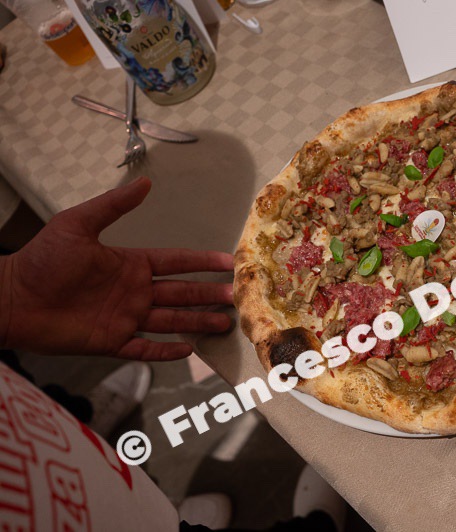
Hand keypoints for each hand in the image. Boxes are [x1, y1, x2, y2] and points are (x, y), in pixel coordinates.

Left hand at [0, 177, 233, 360]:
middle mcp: (134, 292)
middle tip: (236, 296)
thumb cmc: (41, 259)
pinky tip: (187, 350)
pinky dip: (165, 351)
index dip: (202, 262)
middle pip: (181, 294)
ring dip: (197, 322)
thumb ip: (114, 205)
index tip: (228, 261)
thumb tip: (146, 182)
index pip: (176, 262)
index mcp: (130, 264)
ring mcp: (125, 318)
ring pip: (171, 321)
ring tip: (224, 323)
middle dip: (209, 294)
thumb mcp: (78, 223)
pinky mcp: (111, 342)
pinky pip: (145, 348)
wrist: (11, 298)